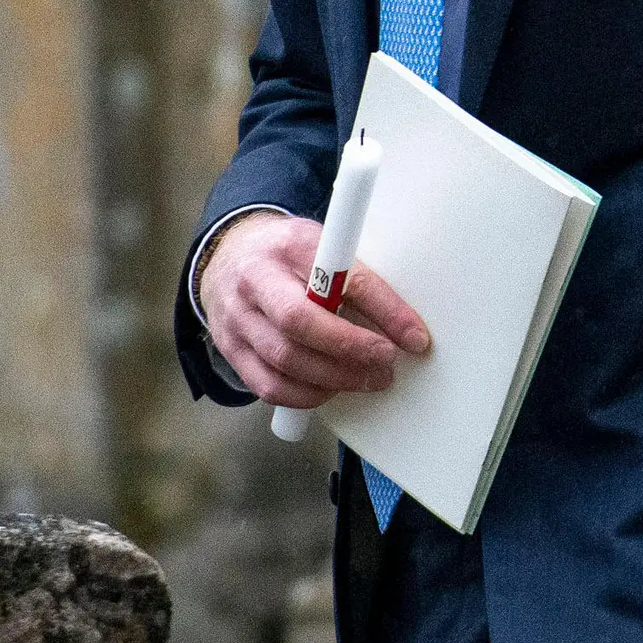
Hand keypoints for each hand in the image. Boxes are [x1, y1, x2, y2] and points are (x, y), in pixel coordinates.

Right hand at [198, 209, 428, 410]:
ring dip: (334, 379)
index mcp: (291, 246)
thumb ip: (355, 279)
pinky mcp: (229, 349)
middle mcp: (256, 280)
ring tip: (367, 379)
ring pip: (284, 360)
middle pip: (301, 323)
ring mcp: (237, 317)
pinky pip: (267, 386)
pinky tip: (329, 389)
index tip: (415, 337)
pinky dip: (303, 396)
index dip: (384, 310)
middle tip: (386, 365)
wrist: (227, 257)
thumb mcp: (323, 246)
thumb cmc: (287, 255)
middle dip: (352, 350)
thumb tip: (407, 328)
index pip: (342, 278)